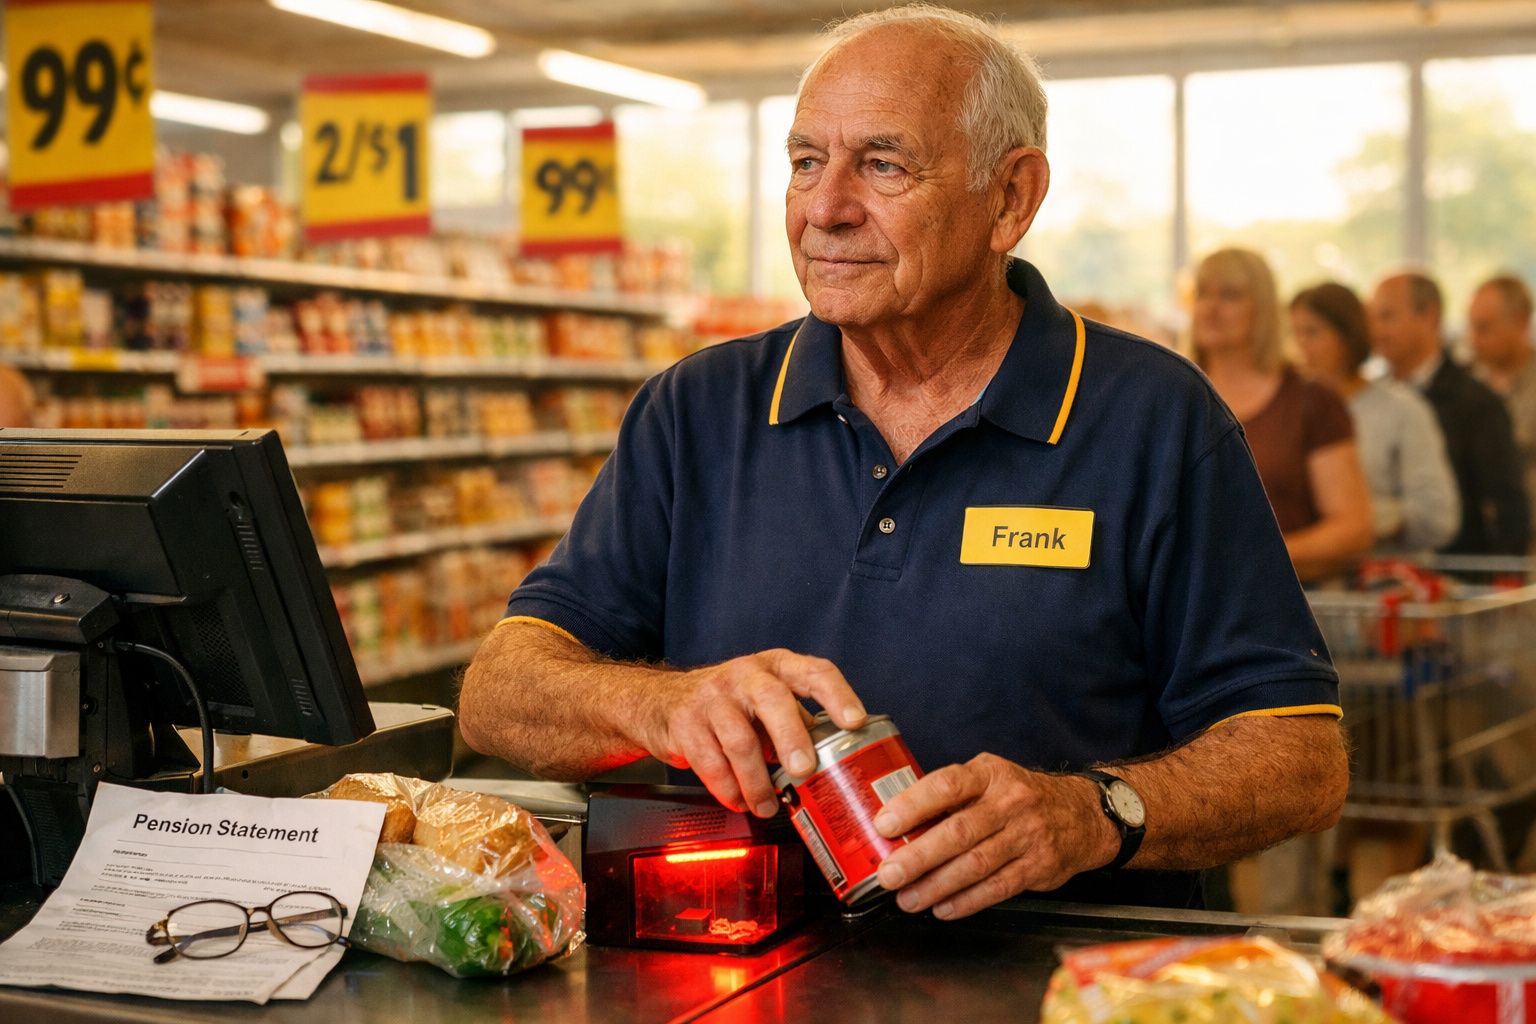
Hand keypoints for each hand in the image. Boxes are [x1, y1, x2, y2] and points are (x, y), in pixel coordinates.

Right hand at [640, 649, 866, 817]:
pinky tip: (739, 800)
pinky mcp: (686, 723)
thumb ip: (799, 724)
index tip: (855, 722)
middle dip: (792, 738)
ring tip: (767, 806)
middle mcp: (746, 675)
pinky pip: (711, 763)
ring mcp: (713, 697)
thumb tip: (838, 762)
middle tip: (804, 771)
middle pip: (774, 700)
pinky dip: (729, 790)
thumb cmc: (728, 704)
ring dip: (757, 782)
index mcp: (776, 667)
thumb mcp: (766, 702)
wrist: (662, 702)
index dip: (838, 695)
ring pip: (740, 741)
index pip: (814, 672)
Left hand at [871, 754, 1118, 918]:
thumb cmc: (1018, 796)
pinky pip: (997, 887)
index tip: (884, 824)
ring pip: (976, 865)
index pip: (947, 785)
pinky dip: (966, 901)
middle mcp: (1010, 802)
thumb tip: (896, 823)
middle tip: (889, 874)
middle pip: (959, 831)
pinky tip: (942, 908)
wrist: (1081, 813)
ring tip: (908, 899)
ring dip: (937, 886)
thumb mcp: (988, 779)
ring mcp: (1028, 835)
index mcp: (989, 774)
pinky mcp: (1039, 866)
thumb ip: (950, 797)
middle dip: (918, 856)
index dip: (913, 805)